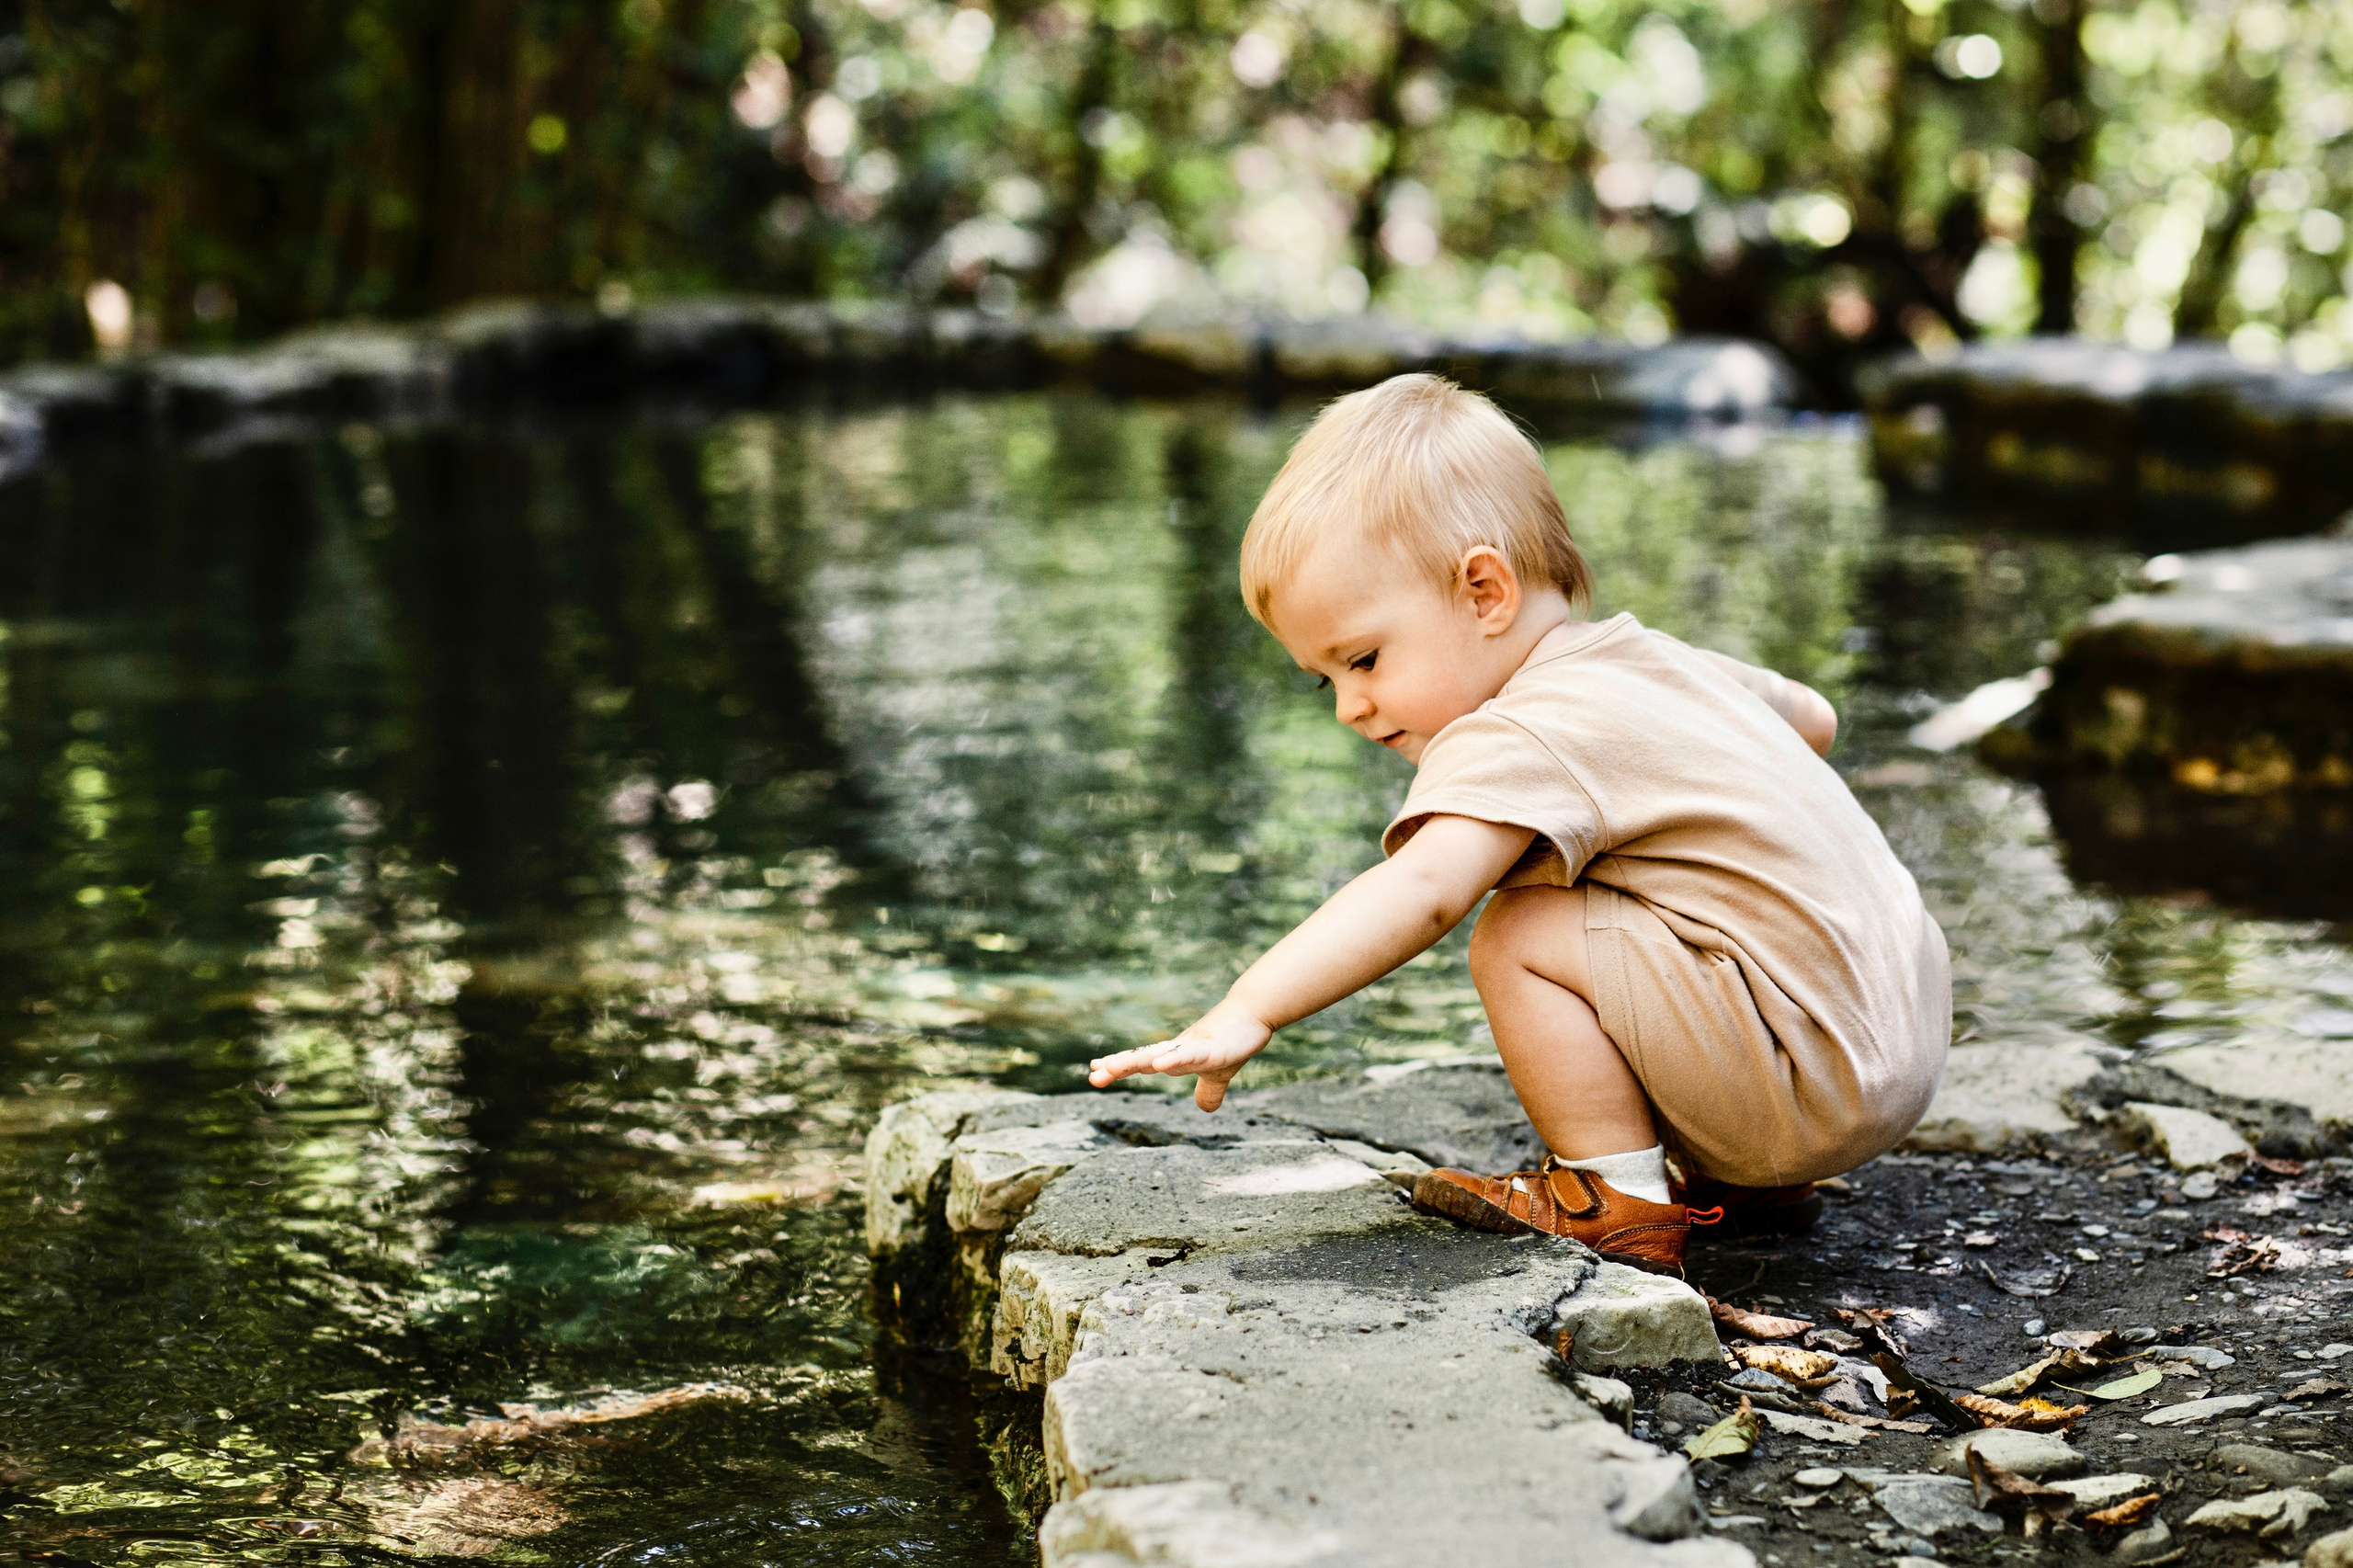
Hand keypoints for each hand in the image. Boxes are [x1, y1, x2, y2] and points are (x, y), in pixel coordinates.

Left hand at [1087, 999, 1272, 1112]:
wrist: (1254, 1014)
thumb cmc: (1233, 1040)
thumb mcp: (1220, 1074)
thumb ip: (1209, 1090)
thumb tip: (1206, 1108)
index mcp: (1176, 1057)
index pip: (1142, 1062)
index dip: (1119, 1066)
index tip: (1094, 1070)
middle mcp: (1177, 1050)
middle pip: (1141, 1059)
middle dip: (1117, 1067)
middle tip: (1092, 1075)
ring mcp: (1191, 1048)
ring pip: (1157, 1055)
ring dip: (1133, 1061)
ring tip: (1111, 1067)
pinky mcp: (1210, 1048)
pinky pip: (1188, 1054)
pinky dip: (1172, 1059)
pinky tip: (1157, 1065)